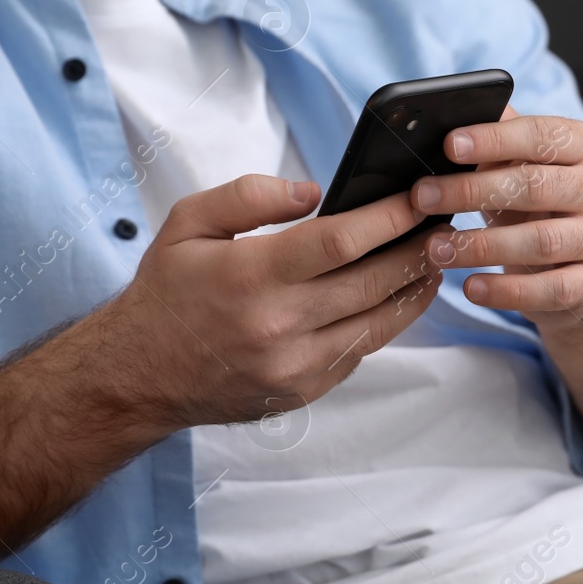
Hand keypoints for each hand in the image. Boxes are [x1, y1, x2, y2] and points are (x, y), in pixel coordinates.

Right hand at [102, 174, 443, 431]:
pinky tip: (399, 294)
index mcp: (251, 275)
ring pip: (378, 322)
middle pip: (372, 281)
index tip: (419, 196)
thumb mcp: (187, 223)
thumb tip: (313, 192)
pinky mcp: (302, 391)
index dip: (389, 216)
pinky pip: (360, 351)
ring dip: (414, 287)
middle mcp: (278, 325)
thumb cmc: (166, 291)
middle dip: (416, 249)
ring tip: (435, 257)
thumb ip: (248, 196)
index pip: (341, 241)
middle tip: (446, 223)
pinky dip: (386, 320)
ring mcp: (294, 365)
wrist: (136, 376)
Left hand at [408, 106, 582, 331]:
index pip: (540, 135)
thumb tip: (449, 115)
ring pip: (541, 241)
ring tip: (436, 249)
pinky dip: (507, 291)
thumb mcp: (524, 168)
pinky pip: (550, 290)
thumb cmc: (541, 205)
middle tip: (423, 197)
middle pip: (536, 186)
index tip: (449, 146)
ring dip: (482, 246)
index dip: (493, 139)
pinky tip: (471, 288)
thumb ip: (497, 143)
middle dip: (472, 191)